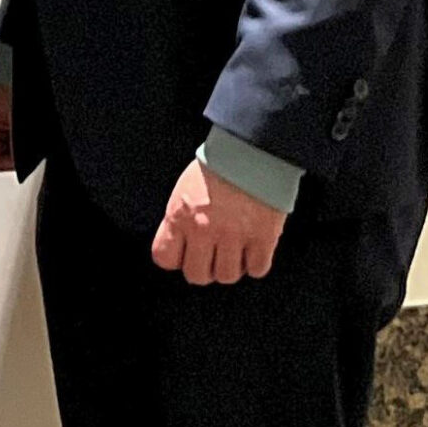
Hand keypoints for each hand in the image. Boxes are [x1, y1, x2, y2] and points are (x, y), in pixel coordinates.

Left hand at [151, 160, 285, 285]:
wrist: (254, 149)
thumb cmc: (220, 165)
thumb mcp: (185, 189)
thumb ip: (180, 220)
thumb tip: (181, 247)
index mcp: (180, 215)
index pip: (164, 258)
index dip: (177, 258)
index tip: (186, 254)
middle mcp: (203, 230)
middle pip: (197, 275)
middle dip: (205, 268)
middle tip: (214, 255)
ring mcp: (234, 236)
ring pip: (227, 276)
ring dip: (232, 267)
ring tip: (236, 250)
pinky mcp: (262, 238)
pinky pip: (257, 269)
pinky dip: (256, 263)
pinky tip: (254, 249)